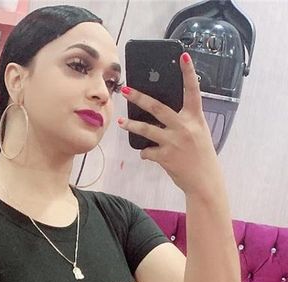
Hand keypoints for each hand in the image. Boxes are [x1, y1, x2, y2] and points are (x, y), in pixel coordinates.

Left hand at [117, 52, 224, 196]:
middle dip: (140, 97)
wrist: (204, 180)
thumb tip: (163, 115)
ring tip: (121, 121)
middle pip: (158, 107)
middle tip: (126, 90)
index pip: (193, 91)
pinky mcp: (165, 156)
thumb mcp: (198, 133)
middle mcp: (184, 127)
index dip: (188, 72)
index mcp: (196, 118)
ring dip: (131, 125)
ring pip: (147, 130)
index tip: (182, 56)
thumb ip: (184, 122)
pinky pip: (147, 152)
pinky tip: (148, 154)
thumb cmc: (201, 155)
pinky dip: (146, 152)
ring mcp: (174, 141)